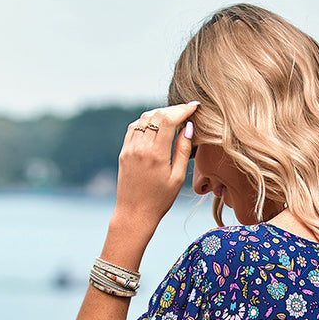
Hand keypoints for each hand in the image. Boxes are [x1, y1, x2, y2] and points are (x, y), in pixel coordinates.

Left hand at [111, 102, 199, 237]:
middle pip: (157, 115)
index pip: (169, 120)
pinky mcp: (124, 151)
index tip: (194, 106)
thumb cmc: (160, 199)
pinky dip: (147, 121)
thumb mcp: (178, 178)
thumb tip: (188, 127)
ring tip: (172, 117)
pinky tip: (156, 126)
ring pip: (145, 119)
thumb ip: (183, 151)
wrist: (134, 212)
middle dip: (173, 109)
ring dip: (159, 114)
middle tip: (186, 110)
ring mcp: (130, 148)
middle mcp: (141, 147)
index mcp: (156, 154)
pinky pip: (135, 128)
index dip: (183, 109)